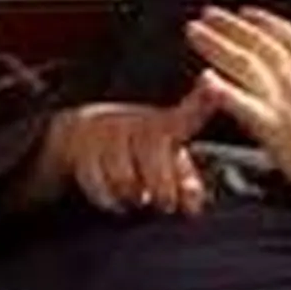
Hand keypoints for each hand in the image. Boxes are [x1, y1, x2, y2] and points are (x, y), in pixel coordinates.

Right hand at [43, 88, 214, 214]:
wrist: (79, 138)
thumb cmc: (136, 154)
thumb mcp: (165, 163)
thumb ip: (186, 186)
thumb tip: (192, 207)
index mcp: (165, 125)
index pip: (187, 114)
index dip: (203, 99)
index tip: (211, 81)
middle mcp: (136, 121)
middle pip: (153, 155)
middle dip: (163, 189)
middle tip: (164, 204)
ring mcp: (107, 130)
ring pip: (124, 177)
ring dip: (133, 196)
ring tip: (137, 197)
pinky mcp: (80, 144)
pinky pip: (98, 183)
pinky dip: (109, 200)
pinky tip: (116, 199)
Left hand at [187, 6, 290, 227]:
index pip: (284, 32)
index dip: (260, 20)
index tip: (243, 13)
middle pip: (256, 42)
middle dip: (228, 25)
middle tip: (205, 15)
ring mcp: (284, 100)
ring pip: (242, 63)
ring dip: (216, 45)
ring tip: (194, 33)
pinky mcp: (274, 127)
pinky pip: (241, 104)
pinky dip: (221, 90)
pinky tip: (203, 79)